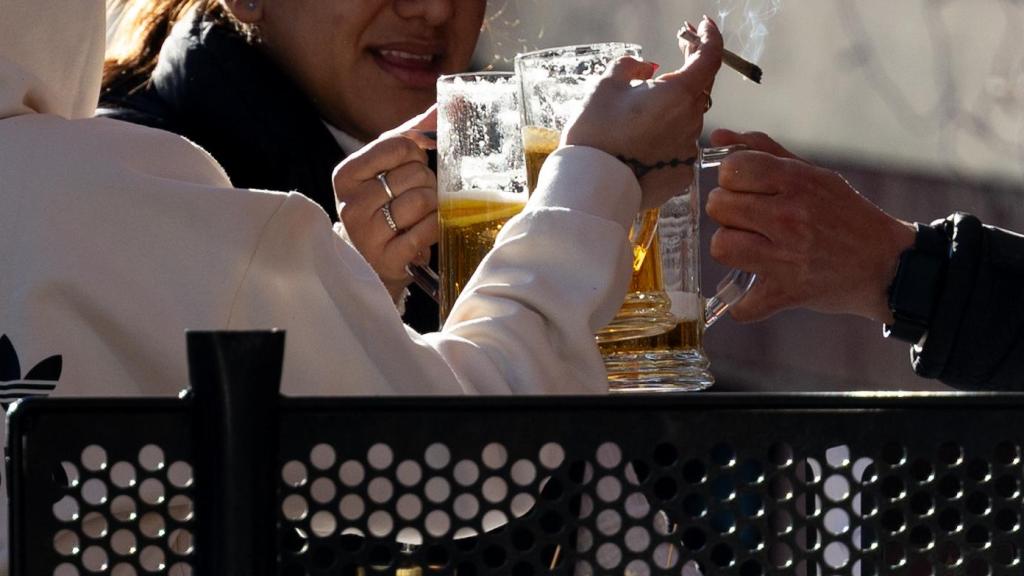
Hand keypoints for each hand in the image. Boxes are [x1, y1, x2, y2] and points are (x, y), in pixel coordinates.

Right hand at [334, 107, 438, 302]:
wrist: (369, 264)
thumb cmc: (382, 208)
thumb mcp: (386, 168)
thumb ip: (413, 133)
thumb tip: (448, 101)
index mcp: (346, 174)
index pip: (399, 145)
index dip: (415, 156)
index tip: (407, 170)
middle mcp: (351, 202)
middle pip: (416, 174)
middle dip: (426, 184)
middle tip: (414, 199)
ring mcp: (367, 233)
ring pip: (424, 200)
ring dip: (433, 207)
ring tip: (418, 217)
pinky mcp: (387, 258)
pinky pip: (428, 229)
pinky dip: (435, 228)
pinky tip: (423, 232)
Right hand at [563, 16, 722, 209]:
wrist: (589, 187)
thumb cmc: (595, 133)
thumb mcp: (604, 86)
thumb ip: (630, 67)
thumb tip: (647, 69)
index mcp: (678, 93)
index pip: (710, 56)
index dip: (709, 36)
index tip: (702, 26)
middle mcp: (691, 120)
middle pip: (699, 88)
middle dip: (687, 72)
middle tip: (668, 63)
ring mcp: (689, 150)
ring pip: (686, 119)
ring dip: (671, 111)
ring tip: (636, 119)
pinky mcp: (681, 173)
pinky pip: (678, 147)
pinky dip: (665, 140)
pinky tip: (641, 145)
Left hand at [705, 129, 915, 322]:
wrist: (887, 264)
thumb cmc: (845, 215)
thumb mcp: (813, 175)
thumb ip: (763, 152)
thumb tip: (719, 136)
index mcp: (797, 182)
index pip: (732, 169)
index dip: (731, 178)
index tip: (744, 188)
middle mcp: (790, 217)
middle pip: (719, 206)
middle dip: (728, 211)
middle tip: (747, 218)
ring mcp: (787, 257)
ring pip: (721, 246)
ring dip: (731, 247)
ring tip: (751, 247)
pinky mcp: (787, 293)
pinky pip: (741, 304)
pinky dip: (742, 303)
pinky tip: (754, 288)